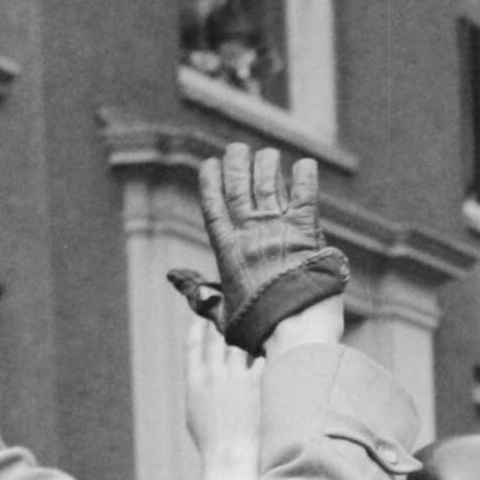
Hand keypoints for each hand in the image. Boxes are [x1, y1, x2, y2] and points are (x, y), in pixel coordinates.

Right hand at [183, 315, 265, 479]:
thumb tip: (202, 375)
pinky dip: (259, 360)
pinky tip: (262, 359)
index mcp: (193, 381)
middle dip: (220, 330)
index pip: (193, 346)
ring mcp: (232, 378)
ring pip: (238, 350)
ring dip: (241, 348)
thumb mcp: (193, 412)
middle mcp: (211, 375)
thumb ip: (197, 389)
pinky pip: (258, 362)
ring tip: (247, 347)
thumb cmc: (210, 440)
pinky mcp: (253, 385)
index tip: (201, 318)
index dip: (197, 329)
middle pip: (216, 342)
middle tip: (227, 322)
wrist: (229, 454)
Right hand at [189, 143, 347, 354]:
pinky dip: (305, 177)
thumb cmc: (259, 329)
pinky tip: (306, 164)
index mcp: (227, 250)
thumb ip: (200, 295)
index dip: (211, 183)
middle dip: (236, 165)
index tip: (209, 164)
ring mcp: (277, 229)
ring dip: (266, 166)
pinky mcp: (306, 231)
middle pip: (239, 189)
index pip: (213, 207)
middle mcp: (250, 233)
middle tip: (237, 149)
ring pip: (268, 185)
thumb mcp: (222, 315)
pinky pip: (305, 195)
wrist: (294, 330)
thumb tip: (173, 278)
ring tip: (266, 154)